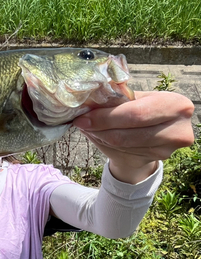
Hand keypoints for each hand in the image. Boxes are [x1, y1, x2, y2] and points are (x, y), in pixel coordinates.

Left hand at [73, 91, 194, 183]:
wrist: (152, 134)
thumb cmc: (142, 110)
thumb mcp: (135, 99)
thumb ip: (117, 99)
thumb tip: (87, 101)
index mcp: (176, 104)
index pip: (135, 113)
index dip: (106, 117)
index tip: (83, 117)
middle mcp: (178, 128)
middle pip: (127, 133)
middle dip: (99, 128)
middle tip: (81, 123)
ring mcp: (168, 148)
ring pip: (122, 145)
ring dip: (100, 136)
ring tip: (89, 128)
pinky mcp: (157, 159)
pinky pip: (123, 153)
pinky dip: (106, 144)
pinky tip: (101, 136)